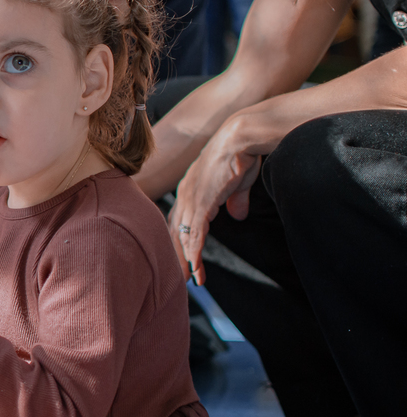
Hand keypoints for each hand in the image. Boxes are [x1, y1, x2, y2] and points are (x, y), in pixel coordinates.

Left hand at [169, 120, 262, 286]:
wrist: (241, 137)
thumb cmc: (241, 154)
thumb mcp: (238, 183)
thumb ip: (235, 200)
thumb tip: (238, 215)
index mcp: (191, 189)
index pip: (180, 220)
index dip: (181, 239)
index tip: (185, 258)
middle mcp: (185, 195)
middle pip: (176, 231)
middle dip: (178, 255)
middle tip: (182, 277)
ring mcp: (191, 198)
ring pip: (184, 236)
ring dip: (187, 259)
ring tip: (191, 279)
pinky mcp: (202, 202)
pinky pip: (195, 233)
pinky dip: (195, 252)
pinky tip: (196, 268)